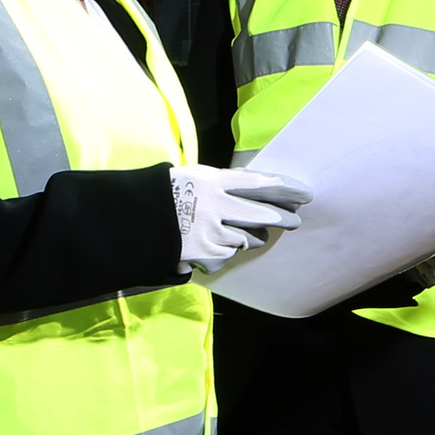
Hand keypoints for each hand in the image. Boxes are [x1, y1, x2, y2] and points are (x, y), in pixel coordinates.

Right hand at [173, 165, 312, 280]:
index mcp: (210, 180)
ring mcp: (209, 231)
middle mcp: (213, 205)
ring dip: (249, 237)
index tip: (302, 192)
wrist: (133, 222)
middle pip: (260, 213)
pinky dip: (223, 253)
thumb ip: (223, 182)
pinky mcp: (203, 254)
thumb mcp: (193, 178)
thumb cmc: (165, 195)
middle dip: (282, 217)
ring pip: (246, 238)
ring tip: (241, 233)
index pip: (256, 182)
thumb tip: (256, 187)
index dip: (283, 188)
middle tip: (294, 220)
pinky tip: (209, 246)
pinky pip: (227, 256)